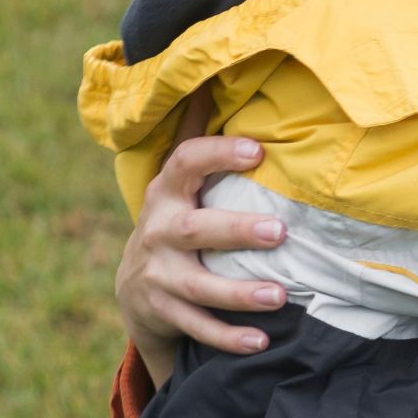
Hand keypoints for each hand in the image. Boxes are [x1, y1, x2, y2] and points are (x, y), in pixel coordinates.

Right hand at [116, 96, 288, 384]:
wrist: (136, 287)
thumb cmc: (178, 217)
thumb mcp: (180, 177)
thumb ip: (199, 132)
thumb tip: (213, 74)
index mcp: (168, 192)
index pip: (186, 163)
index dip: (219, 155)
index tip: (259, 151)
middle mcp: (159, 232)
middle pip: (195, 230)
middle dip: (236, 230)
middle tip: (280, 230)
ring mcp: (159, 276)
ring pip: (198, 287)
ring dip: (238, 293)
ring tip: (280, 295)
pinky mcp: (164, 314)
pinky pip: (197, 328)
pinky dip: (229, 338)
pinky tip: (262, 343)